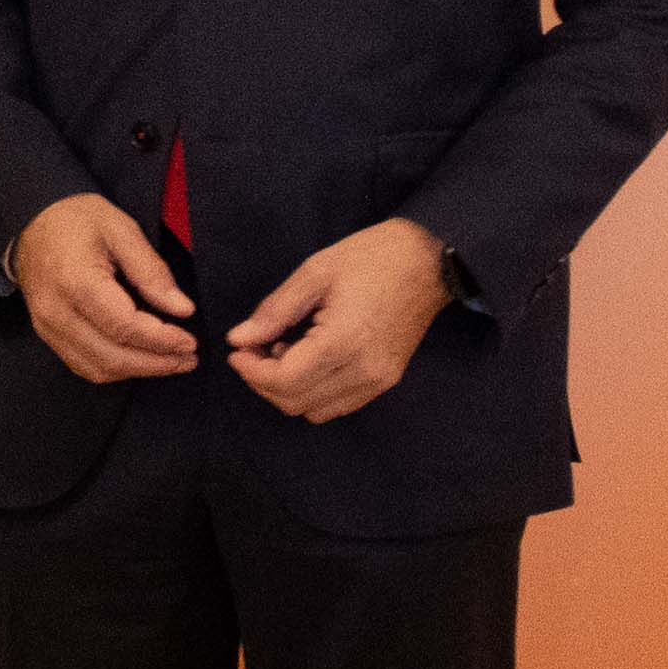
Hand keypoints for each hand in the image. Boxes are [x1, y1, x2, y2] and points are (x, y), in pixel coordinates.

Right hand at [14, 193, 201, 383]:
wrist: (34, 220)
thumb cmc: (78, 219)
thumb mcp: (123, 231)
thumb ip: (152, 272)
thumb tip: (182, 309)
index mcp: (76, 281)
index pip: (125, 327)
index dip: (161, 340)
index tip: (190, 342)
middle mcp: (57, 312)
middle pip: (112, 356)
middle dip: (156, 364)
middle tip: (187, 359)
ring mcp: (47, 327)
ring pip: (97, 368)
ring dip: (137, 371)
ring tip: (170, 362)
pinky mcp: (46, 333)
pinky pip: (82, 365)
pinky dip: (115, 368)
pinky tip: (139, 359)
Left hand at [229, 219, 448, 424]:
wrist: (430, 259)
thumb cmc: (374, 257)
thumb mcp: (316, 272)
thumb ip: (275, 310)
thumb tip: (240, 338)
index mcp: (343, 341)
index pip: (283, 381)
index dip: (250, 371)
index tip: (237, 351)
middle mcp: (363, 371)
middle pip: (294, 402)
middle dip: (263, 380)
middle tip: (254, 348)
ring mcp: (378, 380)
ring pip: (315, 410)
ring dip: (288, 389)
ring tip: (284, 350)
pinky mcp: (386, 380)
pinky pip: (339, 405)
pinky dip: (313, 392)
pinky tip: (309, 358)